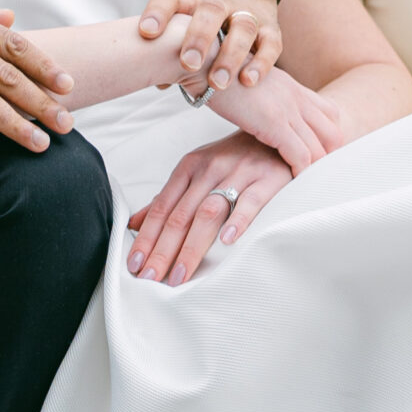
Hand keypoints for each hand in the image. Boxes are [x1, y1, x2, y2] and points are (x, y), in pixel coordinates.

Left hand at [127, 131, 292, 284]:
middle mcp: (210, 170)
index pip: (162, 209)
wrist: (277, 133)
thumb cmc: (236, 157)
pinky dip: (238, 220)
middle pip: (180, 216)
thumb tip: (135, 223)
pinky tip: (227, 241)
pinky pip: (251, 201)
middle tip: (150, 278)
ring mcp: (238, 173)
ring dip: (191, 246)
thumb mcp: (198, 171)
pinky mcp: (267, 179)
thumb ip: (169, 198)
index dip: (146, 238)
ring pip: (208, 213)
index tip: (134, 264)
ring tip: (180, 274)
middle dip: (162, 251)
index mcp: (189, 168)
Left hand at [138, 0, 281, 90]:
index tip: (146, 32)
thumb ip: (171, 53)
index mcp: (191, 2)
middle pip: (211, 10)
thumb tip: (158, 80)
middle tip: (188, 64)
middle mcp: (220, 3)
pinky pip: (270, 44)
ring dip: (230, 55)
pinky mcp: (271, 30)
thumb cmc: (206, 24)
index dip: (157, 12)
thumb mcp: (186, 29)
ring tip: (218, 82)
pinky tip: (248, 81)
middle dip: (199, 37)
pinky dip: (261, 63)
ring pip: (243, 27)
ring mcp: (248, 14)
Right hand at [207, 65, 343, 175]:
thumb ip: (266, 98)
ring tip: (304, 182)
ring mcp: (287, 109)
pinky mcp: (274, 123)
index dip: (327, 137)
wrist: (203, 61)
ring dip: (314, 168)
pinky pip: (301, 155)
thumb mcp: (253, 83)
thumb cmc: (217, 74)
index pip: (330, 113)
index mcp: (292, 87)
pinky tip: (292, 179)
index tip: (317, 154)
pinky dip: (301, 171)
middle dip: (328, 156)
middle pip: (332, 132)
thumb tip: (263, 114)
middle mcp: (296, 96)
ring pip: (319, 148)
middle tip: (314, 174)